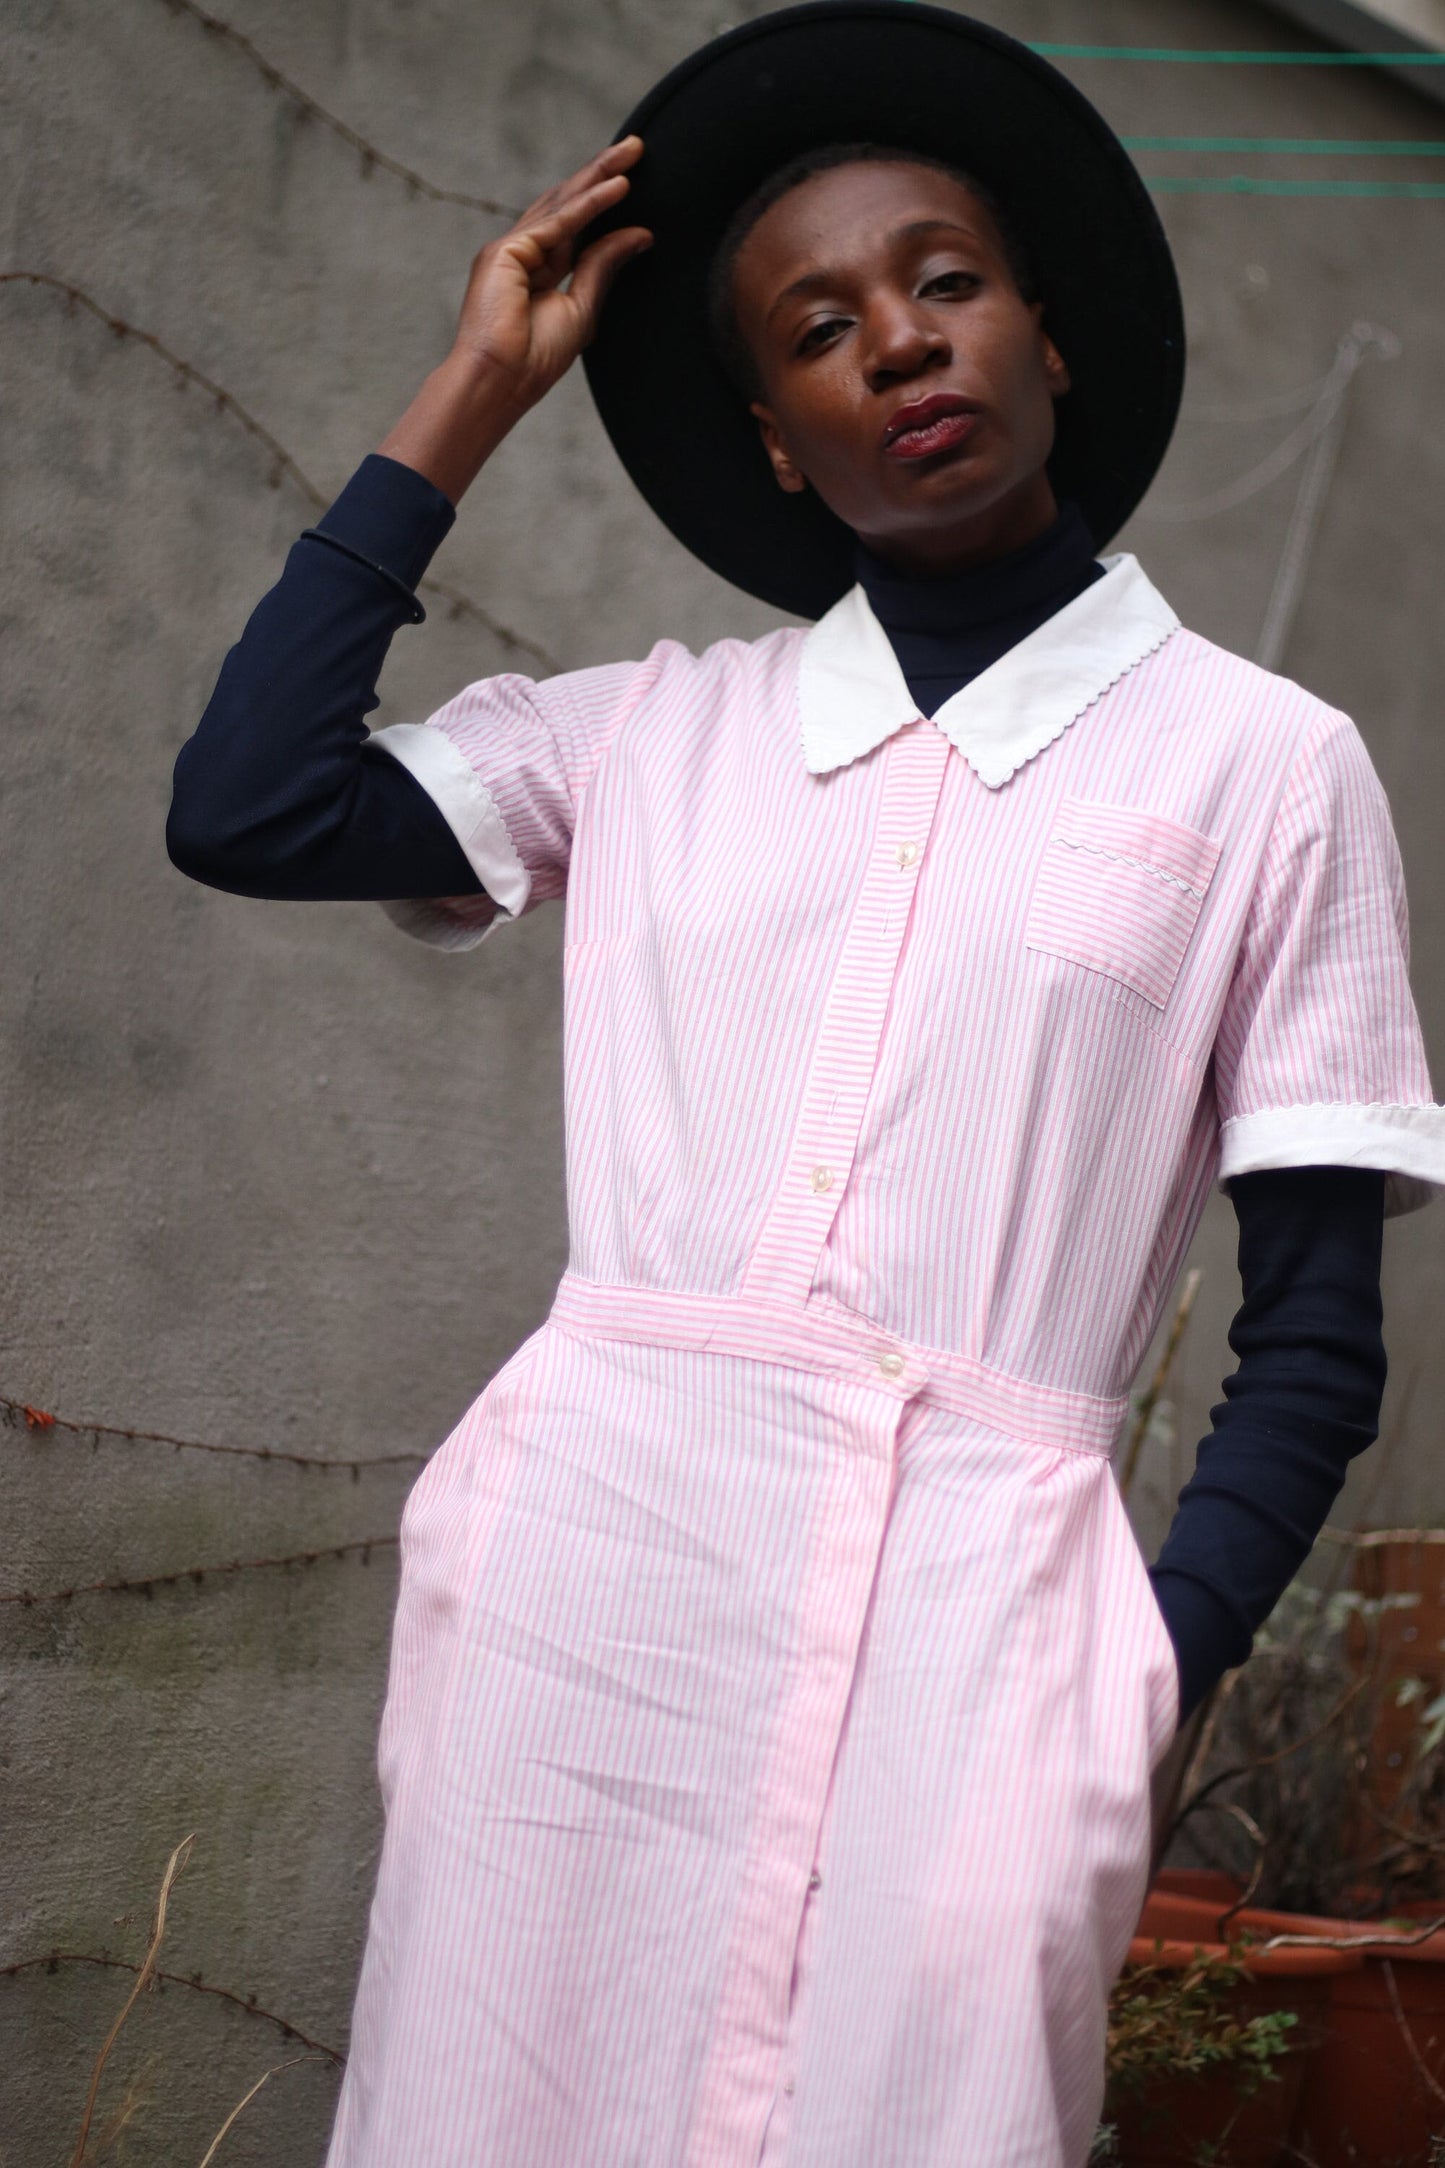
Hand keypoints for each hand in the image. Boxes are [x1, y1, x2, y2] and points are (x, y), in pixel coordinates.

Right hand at [449, 135, 650, 407]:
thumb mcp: (581, 308)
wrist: (499, 382)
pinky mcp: (507, 252)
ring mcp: (511, 249)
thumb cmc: (534, 359)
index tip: (634, 180)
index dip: (603, 201)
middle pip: (567, 203)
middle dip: (601, 173)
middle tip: (636, 147)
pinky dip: (590, 205)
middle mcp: (522, 252)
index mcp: (537, 270)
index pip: (575, 225)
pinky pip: (558, 222)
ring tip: (632, 154)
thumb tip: (640, 235)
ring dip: (598, 176)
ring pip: (562, 203)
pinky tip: (619, 188)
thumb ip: (603, 267)